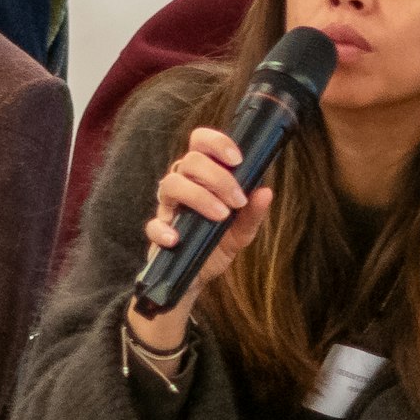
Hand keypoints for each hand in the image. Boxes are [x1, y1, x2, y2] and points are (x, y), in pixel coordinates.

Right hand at [127, 129, 272, 358]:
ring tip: (220, 216)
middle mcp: (182, 184)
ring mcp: (167, 207)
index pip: (201, 143)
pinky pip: (153, 224)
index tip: (237, 159)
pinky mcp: (157, 232)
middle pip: (189, 161)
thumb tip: (266, 191)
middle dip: (218, 177)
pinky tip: (178, 239)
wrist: (197, 277)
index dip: (217, 143)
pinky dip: (164, 229)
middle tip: (237, 200)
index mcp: (201, 176)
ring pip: (170, 184)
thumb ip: (253, 212)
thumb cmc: (218, 244)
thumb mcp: (242, 231)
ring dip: (198, 196)